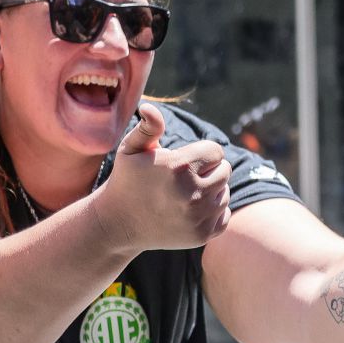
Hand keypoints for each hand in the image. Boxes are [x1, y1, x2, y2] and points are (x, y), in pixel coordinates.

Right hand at [95, 104, 232, 251]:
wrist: (119, 224)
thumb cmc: (127, 180)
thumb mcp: (131, 150)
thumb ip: (148, 127)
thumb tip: (150, 107)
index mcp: (179, 167)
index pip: (216, 151)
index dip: (200, 153)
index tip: (183, 161)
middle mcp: (193, 193)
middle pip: (225, 171)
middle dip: (208, 170)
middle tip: (185, 178)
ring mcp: (199, 217)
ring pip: (225, 193)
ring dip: (210, 191)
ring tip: (185, 194)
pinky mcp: (203, 235)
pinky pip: (224, 214)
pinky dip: (212, 212)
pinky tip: (190, 210)